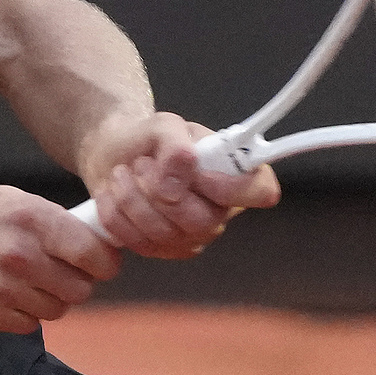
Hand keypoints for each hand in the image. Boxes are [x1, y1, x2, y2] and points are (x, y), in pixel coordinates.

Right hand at [0, 187, 121, 333]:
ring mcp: (2, 288)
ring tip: (28, 283)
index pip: (93, 253)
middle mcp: (20, 254)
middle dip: (76, 283)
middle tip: (59, 274)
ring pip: (56, 310)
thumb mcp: (12, 200)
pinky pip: (29, 325)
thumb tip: (97, 242)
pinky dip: (24, 315)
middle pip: (80, 289)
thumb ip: (53, 220)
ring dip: (49, 300)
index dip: (103, 262)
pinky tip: (7, 296)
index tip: (99, 263)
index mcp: (32, 219)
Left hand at [78, 112, 280, 259]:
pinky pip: (138, 242)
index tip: (197, 171)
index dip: (231, 187)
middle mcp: (220, 211)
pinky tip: (115, 194)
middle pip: (204, 221)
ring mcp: (191, 236)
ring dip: (132, 197)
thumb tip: (182, 169)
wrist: (114, 156)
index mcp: (234, 174)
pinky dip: (116, 214)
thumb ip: (176, 141)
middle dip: (160, 190)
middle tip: (142, 163)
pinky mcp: (162, 250)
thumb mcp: (163, 124)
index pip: (260, 191)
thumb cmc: (149, 140)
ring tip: (123, 173)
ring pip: (165, 234)